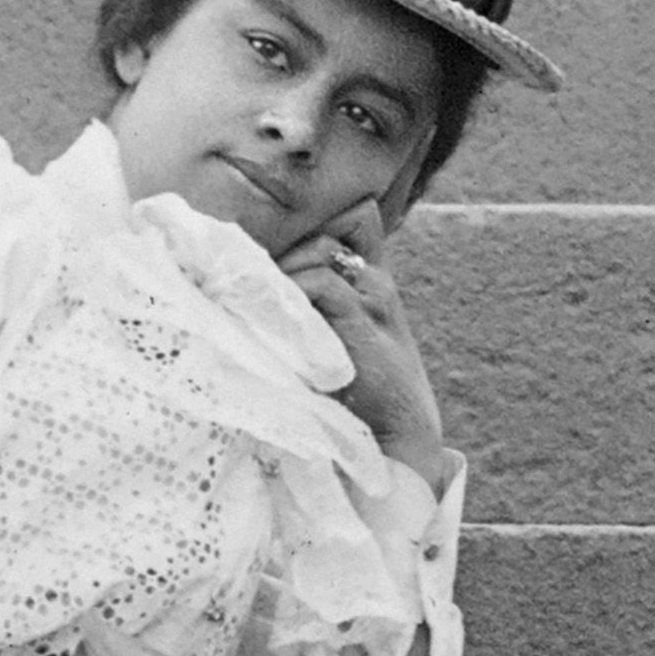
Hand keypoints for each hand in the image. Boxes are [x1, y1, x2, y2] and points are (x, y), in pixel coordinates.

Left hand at [281, 211, 444, 469]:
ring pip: (320, 249)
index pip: (357, 220)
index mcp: (374, 284)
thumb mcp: (338, 342)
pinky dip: (292, 291)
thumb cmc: (360, 397)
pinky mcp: (362, 320)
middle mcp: (377, 283)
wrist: (399, 435)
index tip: (282, 261)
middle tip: (256, 285)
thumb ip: (313, 314)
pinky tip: (277, 318)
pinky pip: (319, 281)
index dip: (321, 225)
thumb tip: (255, 297)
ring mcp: (373, 299)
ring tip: (263, 302)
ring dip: (284, 270)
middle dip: (286, 253)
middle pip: (325, 233)